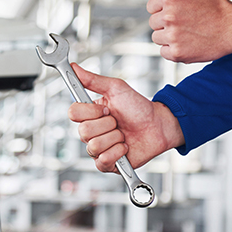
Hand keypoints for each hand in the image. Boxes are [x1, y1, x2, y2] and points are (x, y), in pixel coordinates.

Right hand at [68, 63, 183, 172]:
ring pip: (93, 146)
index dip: (90, 112)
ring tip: (123, 134)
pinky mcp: (107, 163)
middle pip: (83, 131)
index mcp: (89, 113)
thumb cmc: (138, 106)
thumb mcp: (116, 88)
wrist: (158, 125)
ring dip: (114, 138)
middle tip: (118, 121)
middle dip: (107, 125)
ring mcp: (98, 148)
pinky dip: (117, 152)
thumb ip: (92, 80)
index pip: (72, 113)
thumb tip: (73, 67)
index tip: (106, 108)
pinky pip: (102, 161)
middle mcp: (91, 131)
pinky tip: (125, 146)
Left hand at [147, 0, 231, 62]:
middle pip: (153, 23)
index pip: (151, 7)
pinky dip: (173, 50)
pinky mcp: (176, 53)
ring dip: (169, 37)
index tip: (179, 10)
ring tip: (188, 31)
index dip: (163, 9)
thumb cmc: (217, 4)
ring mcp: (172, 35)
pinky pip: (163, 52)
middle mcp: (168, 16)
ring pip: (157, 38)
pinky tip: (188, 42)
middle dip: (166, 23)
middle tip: (186, 21)